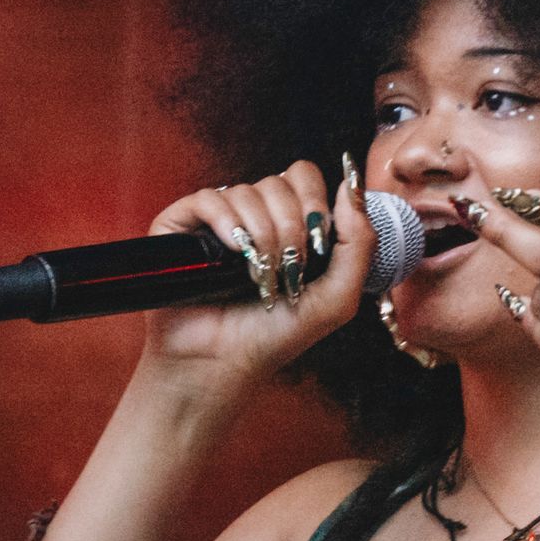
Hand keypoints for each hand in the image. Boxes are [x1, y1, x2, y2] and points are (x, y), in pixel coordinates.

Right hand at [138, 158, 374, 382]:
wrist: (223, 364)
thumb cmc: (275, 335)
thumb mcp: (337, 296)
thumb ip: (358, 242)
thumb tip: (351, 185)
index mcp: (288, 224)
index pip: (305, 176)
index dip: (314, 202)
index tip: (315, 244)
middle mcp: (253, 216)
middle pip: (280, 181)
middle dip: (291, 225)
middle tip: (287, 266)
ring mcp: (217, 219)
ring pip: (247, 191)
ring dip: (262, 235)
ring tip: (257, 274)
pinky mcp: (181, 226)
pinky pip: (209, 198)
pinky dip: (226, 221)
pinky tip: (233, 250)